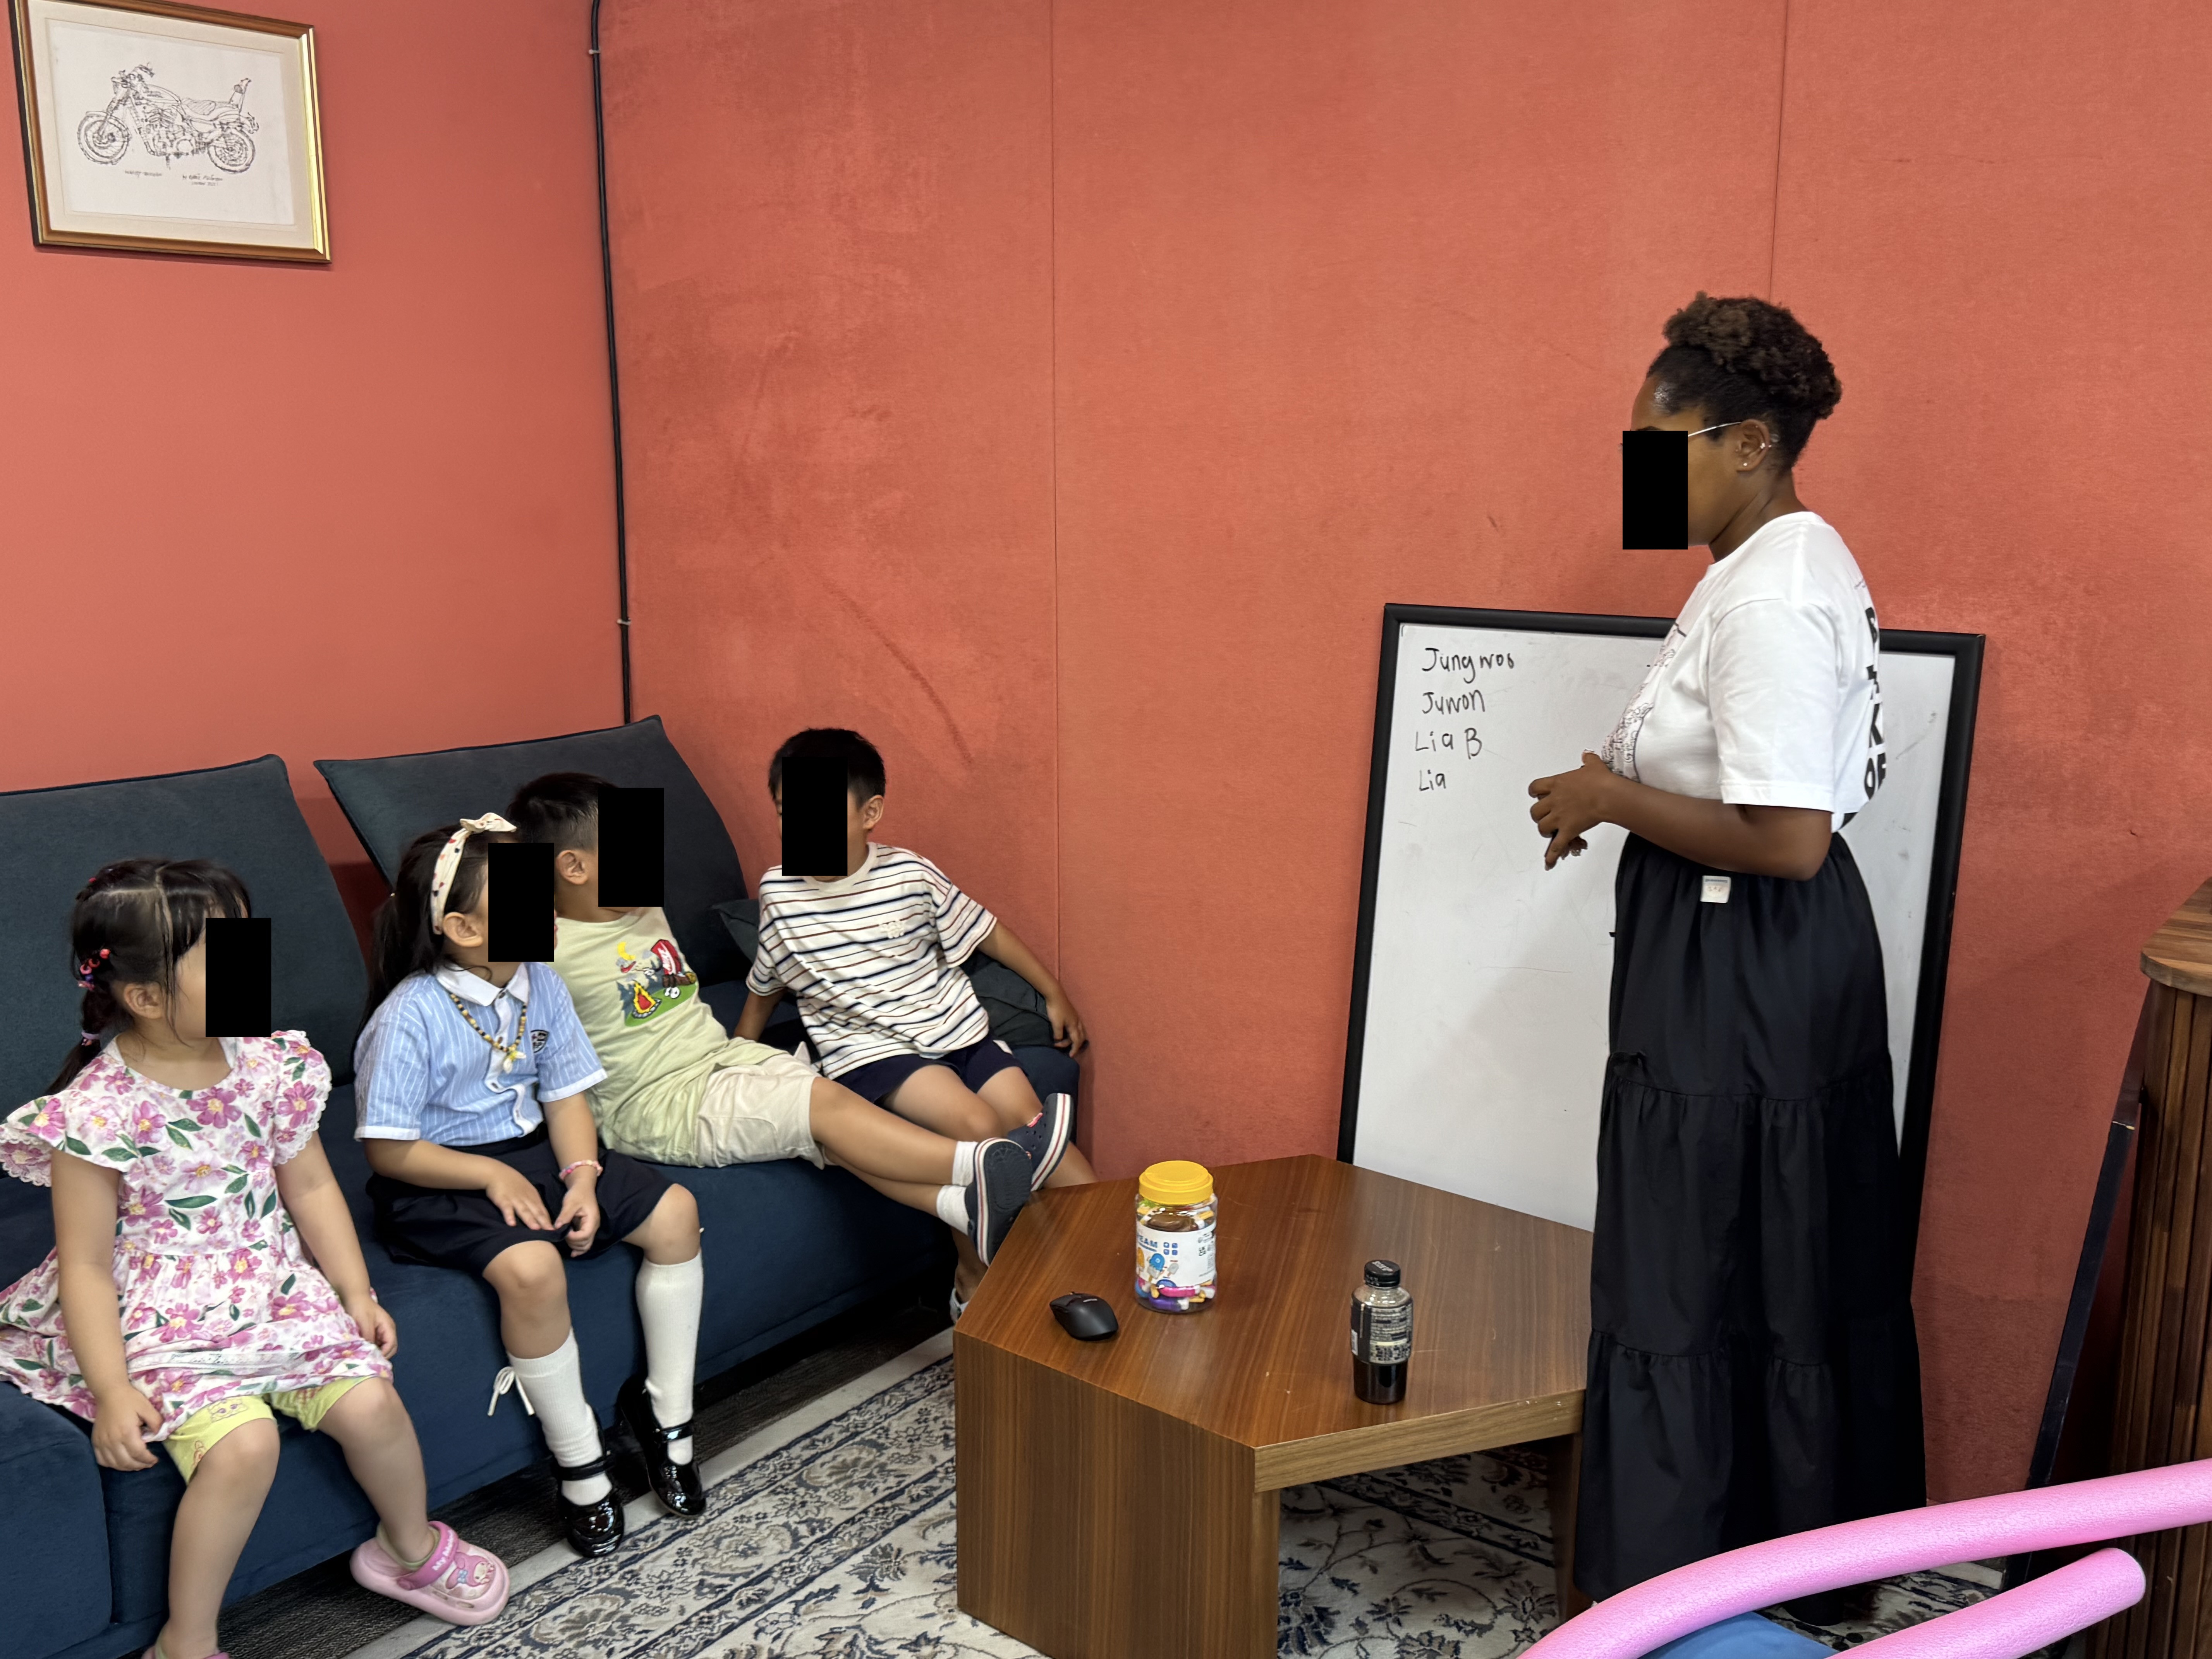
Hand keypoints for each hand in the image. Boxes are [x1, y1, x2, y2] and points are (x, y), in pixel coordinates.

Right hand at [90, 1382, 162, 1470]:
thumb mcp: (147, 1408)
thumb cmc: (130, 1399)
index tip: (155, 1460)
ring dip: (126, 1467)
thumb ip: (156, 1422)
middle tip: (148, 1464)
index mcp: (126, 1432)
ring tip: (137, 1465)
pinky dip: (112, 1464)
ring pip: (113, 1464)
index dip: (148, 1459)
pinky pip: (101, 1460)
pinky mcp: (95, 1442)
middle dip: (139, 1465)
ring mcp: (101, 1442)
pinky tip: (120, 1462)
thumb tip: (159, 1435)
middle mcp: (112, 1440)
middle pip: (125, 1462)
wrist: (109, 1393)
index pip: (138, 1453)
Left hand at [344, 1289, 398, 1356]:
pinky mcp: (374, 1331)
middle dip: (381, 1355)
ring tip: (365, 1356)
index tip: (371, 1359)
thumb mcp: (364, 1323)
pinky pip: (376, 1343)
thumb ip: (369, 1337)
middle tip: (368, 1360)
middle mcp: (387, 1330)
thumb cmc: (360, 1308)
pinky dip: (372, 1348)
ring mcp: (381, 1331)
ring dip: (376, 1352)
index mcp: (388, 1326)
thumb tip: (370, 1352)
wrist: (354, 1297)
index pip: (391, 1345)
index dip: (383, 1353)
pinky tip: (363, 1349)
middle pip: (390, 1348)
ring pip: (383, 1346)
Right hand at [483, 1163, 552, 1231]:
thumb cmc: (513, 1183)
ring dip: (530, 1220)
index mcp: (533, 1196)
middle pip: (536, 1211)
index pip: (542, 1211)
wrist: (497, 1172)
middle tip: (550, 1232)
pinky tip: (512, 1224)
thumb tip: (541, 1216)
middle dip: (543, 1222)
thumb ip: (533, 1202)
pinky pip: (506, 1208)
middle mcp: (526, 1198)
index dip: (548, 1221)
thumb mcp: (527, 1191)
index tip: (555, 1231)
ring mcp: (514, 1199)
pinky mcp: (502, 1199)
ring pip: (523, 1211)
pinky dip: (509, 1216)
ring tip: (536, 1229)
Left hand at [553, 1176, 600, 1256]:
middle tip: (563, 1236)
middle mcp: (594, 1226)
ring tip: (565, 1240)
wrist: (583, 1187)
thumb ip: (565, 1215)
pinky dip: (578, 1247)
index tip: (564, 1232)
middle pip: (586, 1243)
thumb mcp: (570, 1202)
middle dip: (573, 1243)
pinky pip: (584, 1242)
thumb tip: (557, 1227)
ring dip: (575, 1247)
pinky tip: (572, 1251)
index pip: (585, 1235)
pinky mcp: (586, 1228)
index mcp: (592, 1220)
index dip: (573, 1237)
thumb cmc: (577, 1193)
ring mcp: (591, 1228)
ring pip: (586, 1245)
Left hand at [1045, 991, 1087, 1056]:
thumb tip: (1059, 1040)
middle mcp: (1077, 1022)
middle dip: (1076, 1045)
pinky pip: (1077, 1027)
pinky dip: (1075, 1033)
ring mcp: (1076, 1017)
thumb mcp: (1056, 1024)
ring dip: (1076, 1039)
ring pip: (1080, 1031)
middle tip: (1070, 1051)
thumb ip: (1059, 1034)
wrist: (1055, 995)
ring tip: (1070, 1043)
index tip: (1071, 1056)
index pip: (1076, 1041)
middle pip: (1081, 1037)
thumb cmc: (1055, 1010)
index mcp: (1074, 1026)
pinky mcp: (1072, 1014)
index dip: (1074, 1049)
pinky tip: (1069, 1033)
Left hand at [1528, 752, 1616, 869]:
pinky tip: (1548, 863)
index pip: (1535, 787)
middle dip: (1539, 815)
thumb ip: (1588, 760)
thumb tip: (1587, 755)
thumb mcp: (1593, 765)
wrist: (1608, 795)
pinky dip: (1551, 856)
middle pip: (1535, 811)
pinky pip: (1556, 846)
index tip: (1537, 794)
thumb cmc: (1601, 781)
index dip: (1534, 792)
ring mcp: (1560, 817)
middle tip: (1546, 816)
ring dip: (1545, 830)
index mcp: (1557, 785)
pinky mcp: (1568, 830)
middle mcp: (1554, 801)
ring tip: (1552, 831)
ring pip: (1542, 827)